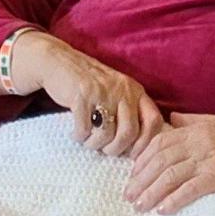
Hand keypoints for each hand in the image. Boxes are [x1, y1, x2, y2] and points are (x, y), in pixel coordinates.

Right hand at [8, 31, 164, 156]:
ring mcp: (102, 92)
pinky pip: (84, 128)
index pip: (154, 121)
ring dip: (95, 144)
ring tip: (88, 141)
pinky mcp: (81, 95)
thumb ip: (131, 112)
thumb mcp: (118, 92)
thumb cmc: (92, 85)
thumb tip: (138, 148)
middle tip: (106, 150)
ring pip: (106, 133)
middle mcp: (123, 90)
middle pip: (129, 132)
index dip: (145, 143)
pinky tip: (77, 134)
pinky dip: (80, 136)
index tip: (132, 153)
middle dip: (116, 149)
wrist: (60, 62)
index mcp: (136, 91)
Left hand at [125, 111, 214, 213]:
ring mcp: (209, 159)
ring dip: (151, 193)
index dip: (142, 160)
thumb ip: (194, 121)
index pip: (159, 143)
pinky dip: (175, 200)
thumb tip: (174, 120)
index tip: (133, 174)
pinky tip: (164, 210)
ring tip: (140, 206)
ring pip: (170, 176)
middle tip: (129, 196)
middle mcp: (198, 143)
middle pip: (159, 161)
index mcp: (197, 129)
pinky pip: (192, 189)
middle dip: (140, 180)